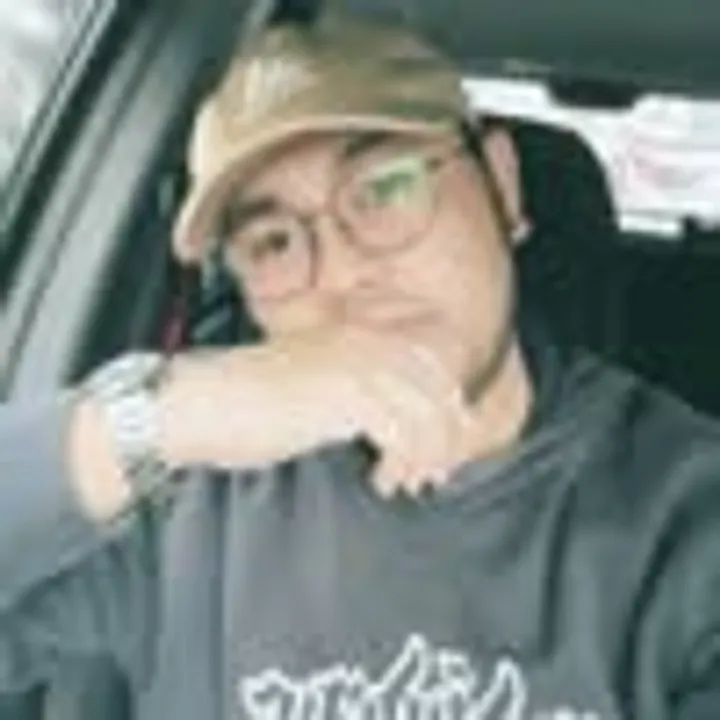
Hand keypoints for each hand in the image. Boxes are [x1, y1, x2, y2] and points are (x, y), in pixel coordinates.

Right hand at [160, 325, 475, 497]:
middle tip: (434, 475)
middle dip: (444, 437)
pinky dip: (399, 464)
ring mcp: (355, 367)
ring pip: (424, 415)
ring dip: (423, 457)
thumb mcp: (316, 388)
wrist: (203, 402)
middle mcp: (365, 345)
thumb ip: (358, 395)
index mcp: (361, 338)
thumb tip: (397, 425)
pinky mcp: (342, 396)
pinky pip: (398, 435)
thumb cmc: (253, 403)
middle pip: (437, 391)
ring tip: (405, 483)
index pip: (431, 366)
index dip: (447, 408)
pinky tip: (381, 481)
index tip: (444, 447)